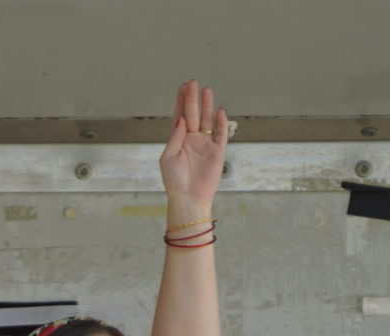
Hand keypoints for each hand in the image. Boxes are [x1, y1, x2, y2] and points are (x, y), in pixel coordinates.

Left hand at [159, 79, 226, 215]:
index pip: (180, 116)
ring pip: (207, 120)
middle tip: (193, 82)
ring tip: (206, 90)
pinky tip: (219, 110)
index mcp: (178, 140)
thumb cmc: (174, 181)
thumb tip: (180, 120)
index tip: (183, 87)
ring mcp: (205, 144)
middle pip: (193, 114)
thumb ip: (174, 138)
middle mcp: (192, 139)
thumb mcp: (168, 158)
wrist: (188, 198)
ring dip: (206, 105)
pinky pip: (221, 133)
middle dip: (193, 98)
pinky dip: (221, 122)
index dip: (181, 101)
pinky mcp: (217, 151)